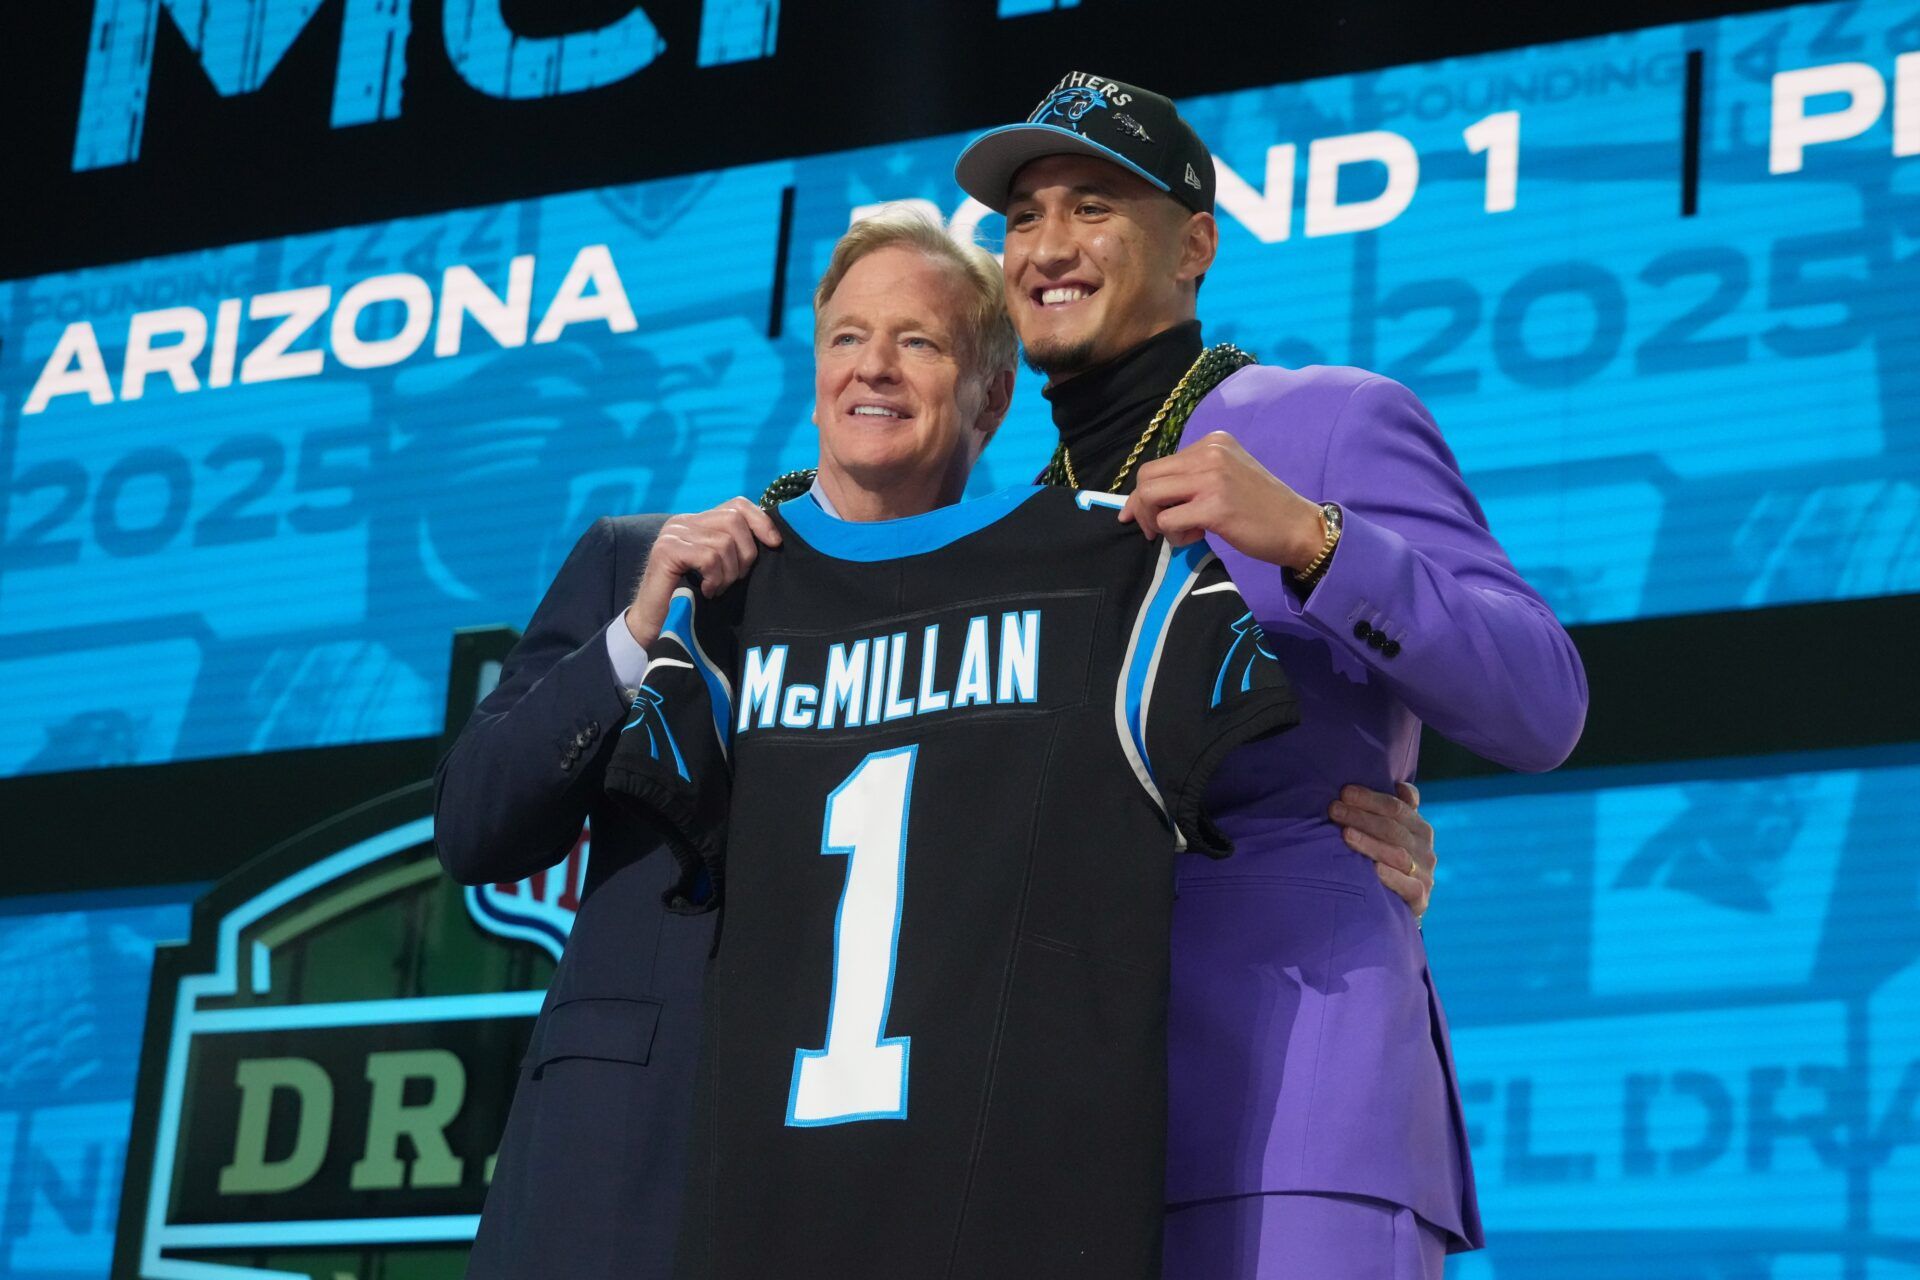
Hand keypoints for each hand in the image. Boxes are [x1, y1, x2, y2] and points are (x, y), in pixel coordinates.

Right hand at [624, 497, 780, 648]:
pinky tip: (707, 591)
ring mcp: (673, 533)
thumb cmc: (692, 599)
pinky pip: (708, 557)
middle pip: (734, 520)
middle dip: (745, 553)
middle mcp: (684, 521)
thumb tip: (774, 538)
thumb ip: (735, 548)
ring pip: (724, 542)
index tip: (775, 544)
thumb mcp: (719, 568)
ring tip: (717, 589)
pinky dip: (714, 578)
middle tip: (735, 579)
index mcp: (698, 522)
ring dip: (728, 573)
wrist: (657, 624)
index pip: (737, 504)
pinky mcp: (666, 550)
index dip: (761, 521)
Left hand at [1119, 431, 1324, 569]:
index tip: (1142, 516)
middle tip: (1155, 530)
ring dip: (1157, 522)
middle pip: (1146, 477)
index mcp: (1213, 442)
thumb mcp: (1226, 477)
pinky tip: (1197, 537)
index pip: (1158, 464)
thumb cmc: (1261, 507)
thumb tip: (1137, 503)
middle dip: (1142, 508)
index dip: (1143, 494)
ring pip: (1150, 496)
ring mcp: (1212, 478)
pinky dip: (1174, 535)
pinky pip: (1167, 520)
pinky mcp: (1215, 507)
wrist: (1299, 527)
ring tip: (1183, 532)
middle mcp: (1210, 453)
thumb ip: (1189, 481)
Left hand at [1330, 782, 1433, 921]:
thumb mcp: (1397, 833)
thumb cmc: (1390, 860)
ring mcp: (1425, 875)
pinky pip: (1409, 887)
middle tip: (1334, 809)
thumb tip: (1399, 784)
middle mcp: (1426, 850)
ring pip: (1398, 855)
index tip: (1344, 792)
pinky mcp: (1420, 899)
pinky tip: (1374, 869)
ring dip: (1370, 843)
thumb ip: (1399, 809)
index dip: (1370, 798)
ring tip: (1345, 834)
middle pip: (1392, 828)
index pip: (1397, 807)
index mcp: (1420, 828)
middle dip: (1361, 817)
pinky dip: (1392, 878)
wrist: (1401, 904)